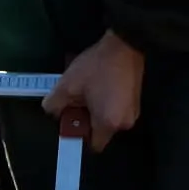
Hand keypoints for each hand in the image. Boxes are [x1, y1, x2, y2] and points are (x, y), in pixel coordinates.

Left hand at [41, 31, 144, 151]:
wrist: (124, 44)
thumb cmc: (96, 67)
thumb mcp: (68, 84)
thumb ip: (54, 104)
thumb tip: (51, 113)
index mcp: (108, 124)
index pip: (93, 145)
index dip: (80, 135)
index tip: (72, 118)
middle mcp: (124, 123)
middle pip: (100, 131)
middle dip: (87, 118)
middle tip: (78, 99)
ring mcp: (134, 111)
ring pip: (108, 118)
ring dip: (97, 108)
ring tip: (89, 88)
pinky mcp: (136, 100)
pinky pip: (117, 109)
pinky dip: (107, 101)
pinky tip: (100, 84)